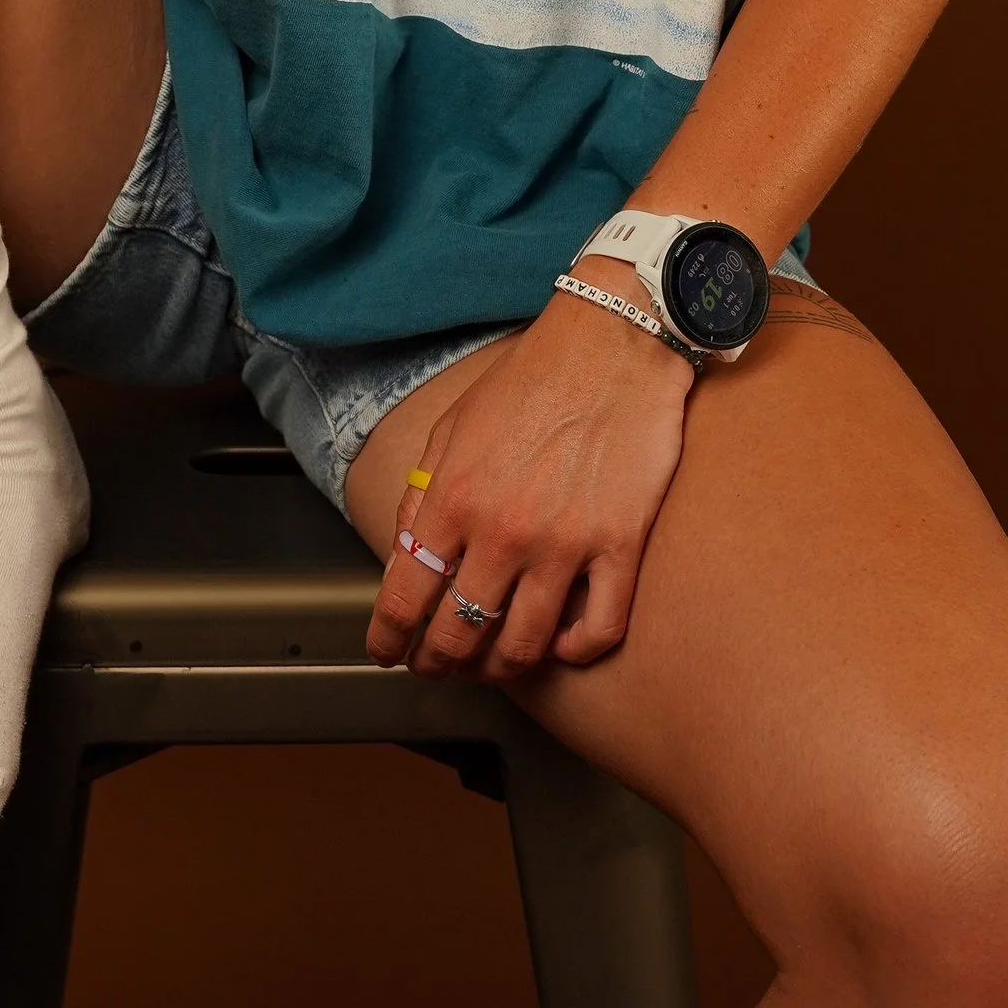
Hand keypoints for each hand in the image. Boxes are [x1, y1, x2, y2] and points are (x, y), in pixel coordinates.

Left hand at [366, 284, 695, 680]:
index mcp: (453, 498)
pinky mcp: (619, 544)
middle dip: (440, 662)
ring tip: (497, 662)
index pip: (404, 597)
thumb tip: (406, 552)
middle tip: (440, 665)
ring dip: (503, 667)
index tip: (388, 653)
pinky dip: (575, 651)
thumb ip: (423, 493)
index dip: (389, 639)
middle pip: (458, 634)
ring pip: (524, 646)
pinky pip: (598, 630)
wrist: (613, 340)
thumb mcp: (454, 426)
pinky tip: (564, 643)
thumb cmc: (532, 377)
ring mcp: (564, 543)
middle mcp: (502, 530)